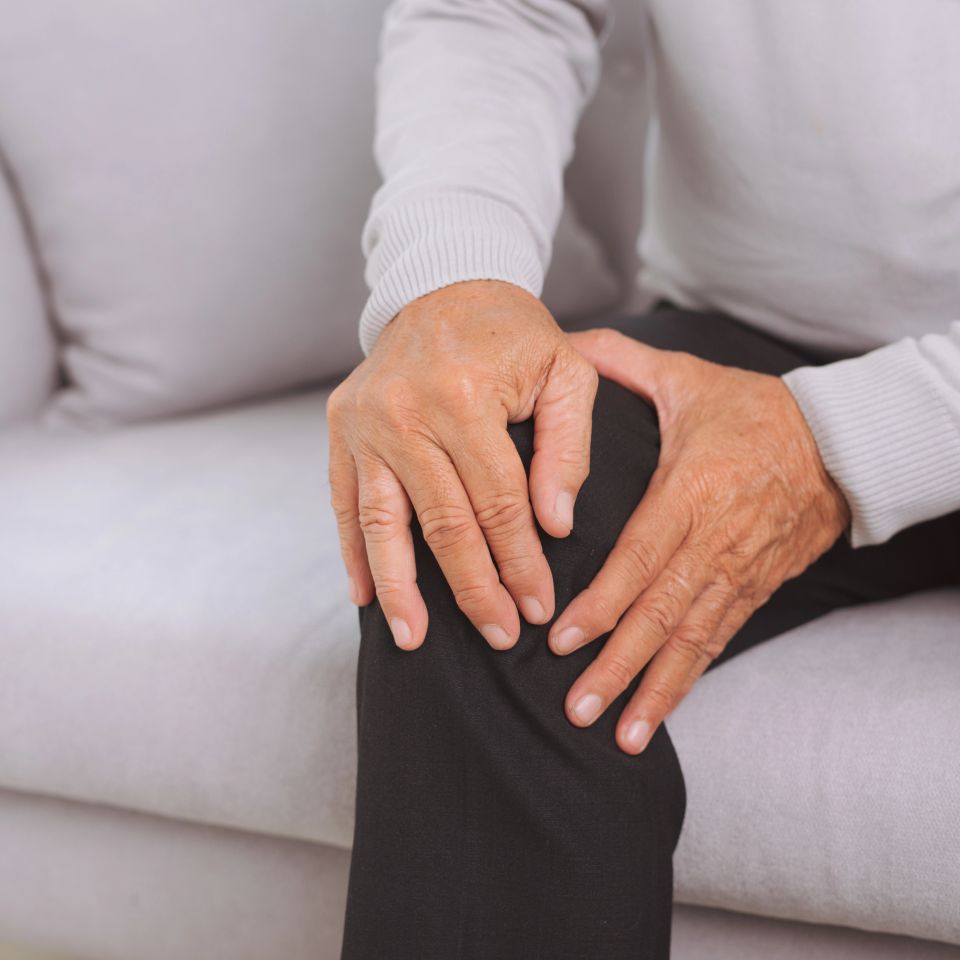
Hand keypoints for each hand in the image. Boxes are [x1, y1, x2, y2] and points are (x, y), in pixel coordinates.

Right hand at [328, 279, 597, 650]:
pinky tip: (367, 595)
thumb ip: (568, 447)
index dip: (521, 561)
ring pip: (382, 523)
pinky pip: (345, 502)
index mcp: (465, 397)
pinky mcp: (340, 427)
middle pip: (444, 523)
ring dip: (401, 588)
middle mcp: (404, 412)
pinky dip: (355, 552)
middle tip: (499, 635)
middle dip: (475, 587)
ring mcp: (364, 422)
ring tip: (414, 639)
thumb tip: (554, 525)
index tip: (537, 606)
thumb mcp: (567, 372)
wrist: (443, 286)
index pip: (499, 503)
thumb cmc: (514, 334)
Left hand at [548, 329, 850, 753]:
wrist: (838, 443)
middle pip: (662, 612)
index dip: (603, 601)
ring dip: (652, 689)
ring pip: (690, 639)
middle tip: (576, 705)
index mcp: (693, 491)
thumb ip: (622, 364)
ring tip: (616, 732)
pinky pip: (717, 642)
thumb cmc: (754, 411)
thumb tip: (568, 344)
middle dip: (618, 663)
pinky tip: (656, 716)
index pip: (641, 556)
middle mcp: (716, 542)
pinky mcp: (754, 590)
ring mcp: (738, 573)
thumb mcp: (688, 379)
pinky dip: (686, 681)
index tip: (563, 637)